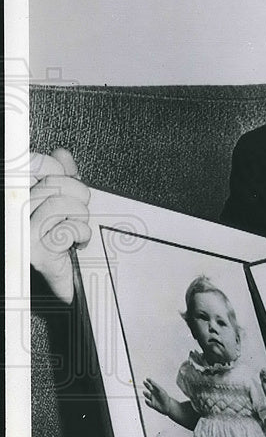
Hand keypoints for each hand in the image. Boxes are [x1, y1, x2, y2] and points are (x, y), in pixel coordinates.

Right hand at [30, 149, 90, 303]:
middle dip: (78, 197)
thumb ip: (60, 176)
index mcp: (17, 194)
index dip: (59, 170)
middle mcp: (13, 210)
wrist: (62, 282)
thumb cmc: (58, 240)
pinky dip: (81, 234)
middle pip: (56, 183)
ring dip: (80, 217)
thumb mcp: (60, 202)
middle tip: (76, 213)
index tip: (67, 182)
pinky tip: (75, 241)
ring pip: (63, 204)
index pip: (37, 164)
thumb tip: (62, 154)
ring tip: (75, 228)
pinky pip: (69, 228)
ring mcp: (21, 231)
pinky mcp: (35, 251)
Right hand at [142, 378, 171, 415]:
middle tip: (144, 382)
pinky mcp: (152, 404)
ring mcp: (153, 399)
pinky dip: (146, 402)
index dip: (150, 381)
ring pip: (148, 395)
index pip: (153, 384)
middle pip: (150, 388)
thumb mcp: (161, 391)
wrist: (168, 406)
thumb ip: (156, 387)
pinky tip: (146, 400)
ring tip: (144, 391)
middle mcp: (155, 394)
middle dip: (147, 385)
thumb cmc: (166, 398)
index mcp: (158, 390)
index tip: (147, 378)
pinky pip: (148, 403)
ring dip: (146, 393)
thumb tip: (152, 383)